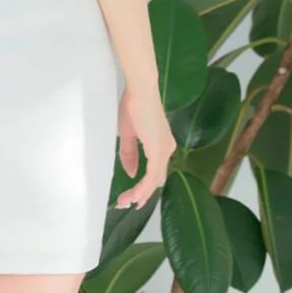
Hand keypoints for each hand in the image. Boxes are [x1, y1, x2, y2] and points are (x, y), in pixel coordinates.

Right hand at [114, 87, 176, 209]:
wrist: (141, 89)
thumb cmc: (133, 104)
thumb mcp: (128, 133)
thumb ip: (130, 154)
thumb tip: (131, 173)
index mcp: (160, 144)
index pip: (154, 172)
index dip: (143, 186)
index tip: (129, 197)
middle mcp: (167, 148)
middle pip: (155, 179)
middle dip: (141, 194)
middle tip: (124, 203)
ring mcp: (165, 149)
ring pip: (154, 180)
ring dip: (140, 193)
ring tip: (126, 202)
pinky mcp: (159, 150)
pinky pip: (152, 175)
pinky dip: (143, 187)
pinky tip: (134, 195)